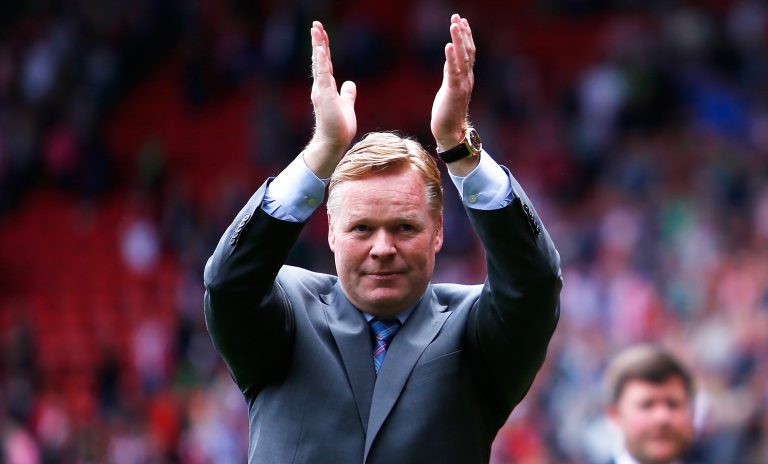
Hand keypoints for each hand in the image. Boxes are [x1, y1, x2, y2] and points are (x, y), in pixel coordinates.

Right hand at [303, 21, 356, 177]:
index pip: (324, 64)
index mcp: (326, 88)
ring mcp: (321, 90)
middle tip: (316, 25)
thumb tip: (350, 84)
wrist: (334, 142)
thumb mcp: (346, 105)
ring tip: (316, 30)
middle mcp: (321, 87)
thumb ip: (347, 94)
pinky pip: (322, 74)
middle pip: (319, 60)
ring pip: (319, 63)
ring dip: (318, 46)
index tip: (321, 34)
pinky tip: (320, 49)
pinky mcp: (324, 95)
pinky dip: (320, 61)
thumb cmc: (338, 127)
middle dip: (318, 41)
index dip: (323, 49)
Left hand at [431, 14, 474, 151]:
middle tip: (457, 17)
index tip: (461, 20)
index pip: (468, 53)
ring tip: (454, 24)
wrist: (451, 133)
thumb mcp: (449, 88)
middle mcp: (467, 79)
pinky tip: (448, 45)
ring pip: (462, 58)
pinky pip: (453, 72)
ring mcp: (462, 85)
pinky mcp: (453, 92)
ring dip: (459, 40)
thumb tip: (449, 58)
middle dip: (462, 33)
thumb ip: (450, 73)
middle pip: (467, 51)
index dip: (465, 36)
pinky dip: (451, 57)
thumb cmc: (448, 112)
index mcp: (466, 77)